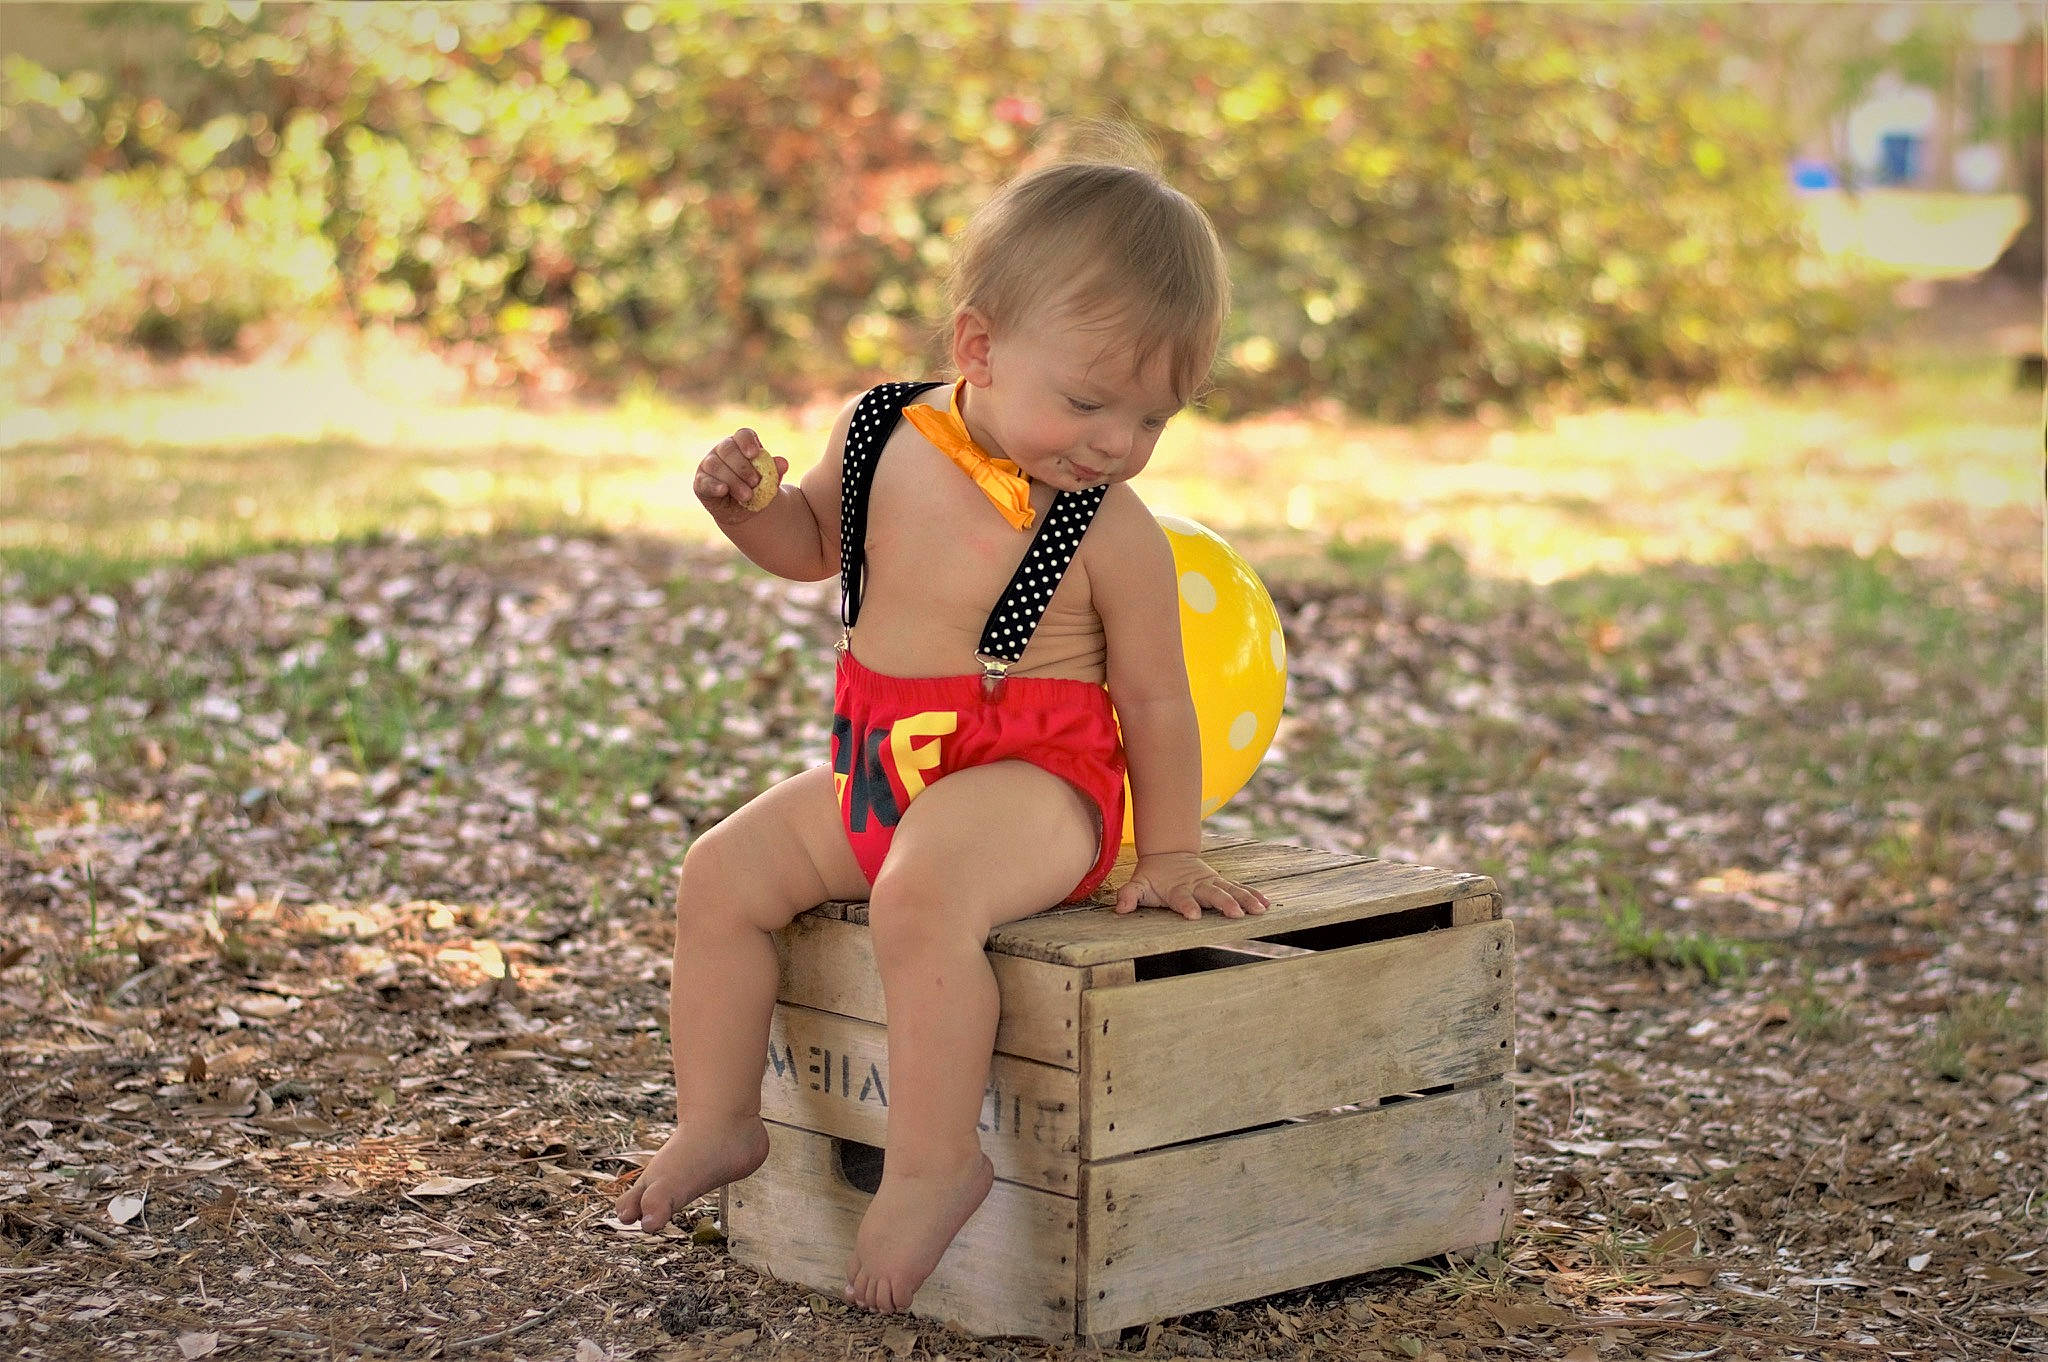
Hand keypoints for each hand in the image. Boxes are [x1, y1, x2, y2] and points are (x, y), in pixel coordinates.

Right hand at [694, 428, 786, 527]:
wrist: (747, 510)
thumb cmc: (759, 489)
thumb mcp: (770, 481)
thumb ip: (775, 471)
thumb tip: (783, 463)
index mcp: (742, 444)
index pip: (743, 435)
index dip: (747, 442)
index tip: (754, 454)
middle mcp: (723, 450)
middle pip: (728, 449)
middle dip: (743, 467)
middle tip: (755, 483)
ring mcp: (709, 464)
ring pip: (716, 465)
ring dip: (733, 481)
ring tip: (747, 496)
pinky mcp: (700, 482)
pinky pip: (704, 481)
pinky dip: (714, 485)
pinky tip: (724, 490)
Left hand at [1112, 852, 1270, 919]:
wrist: (1168, 854)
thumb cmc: (1153, 877)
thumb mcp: (1138, 884)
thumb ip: (1129, 895)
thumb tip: (1120, 908)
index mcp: (1177, 889)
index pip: (1181, 898)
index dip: (1186, 906)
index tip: (1193, 915)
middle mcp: (1197, 885)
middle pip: (1212, 894)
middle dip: (1224, 903)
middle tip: (1235, 914)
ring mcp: (1211, 883)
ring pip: (1230, 890)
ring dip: (1245, 900)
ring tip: (1259, 910)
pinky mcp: (1221, 883)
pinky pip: (1239, 889)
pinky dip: (1252, 895)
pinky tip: (1266, 904)